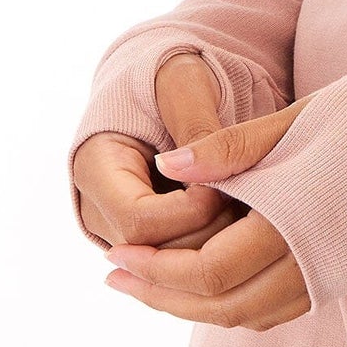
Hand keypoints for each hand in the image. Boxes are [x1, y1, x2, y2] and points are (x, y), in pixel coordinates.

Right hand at [71, 51, 245, 252]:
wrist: (165, 87)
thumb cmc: (173, 79)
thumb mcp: (186, 86)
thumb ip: (196, 126)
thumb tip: (196, 170)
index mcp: (95, 167)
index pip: (140, 222)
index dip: (192, 212)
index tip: (229, 182)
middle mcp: (97, 209)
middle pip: (155, 253)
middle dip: (210, 233)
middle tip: (251, 199)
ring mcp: (117, 231)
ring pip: (169, 267)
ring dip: (216, 244)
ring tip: (248, 205)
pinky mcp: (143, 242)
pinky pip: (179, 263)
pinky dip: (214, 247)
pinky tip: (240, 216)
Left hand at [100, 97, 313, 332]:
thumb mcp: (296, 118)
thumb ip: (229, 150)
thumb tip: (165, 168)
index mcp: (294, 221)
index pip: (207, 272)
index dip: (155, 270)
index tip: (115, 254)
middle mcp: (314, 262)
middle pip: (220, 306)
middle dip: (161, 296)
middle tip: (116, 279)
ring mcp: (335, 276)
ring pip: (248, 314)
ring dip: (193, 306)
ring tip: (152, 283)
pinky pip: (279, 308)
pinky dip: (236, 303)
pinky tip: (212, 280)